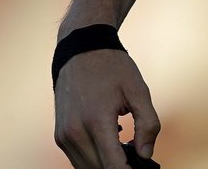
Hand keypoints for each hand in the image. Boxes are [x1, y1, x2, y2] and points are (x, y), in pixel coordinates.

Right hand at [54, 50, 161, 168]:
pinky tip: (112, 144)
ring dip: (106, 165)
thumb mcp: (138, 91)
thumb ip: (148, 124)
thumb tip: (146, 155)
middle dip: (121, 168)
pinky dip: (95, 159)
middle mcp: (75, 132)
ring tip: (126, 151)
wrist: (81, 50)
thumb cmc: (112, 68)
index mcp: (96, 120)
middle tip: (138, 158)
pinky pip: (78, 159)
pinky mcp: (60, 135)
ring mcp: (64, 135)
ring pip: (86, 168)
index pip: (113, 165)